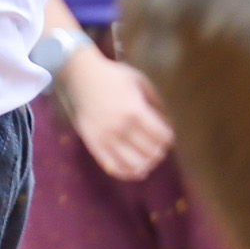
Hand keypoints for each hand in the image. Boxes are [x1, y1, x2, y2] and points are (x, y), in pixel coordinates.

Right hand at [57, 38, 171, 183]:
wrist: (81, 75)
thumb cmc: (114, 77)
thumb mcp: (140, 81)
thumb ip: (156, 102)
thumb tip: (168, 124)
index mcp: (135, 111)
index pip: (162, 136)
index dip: (168, 138)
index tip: (167, 135)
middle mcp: (121, 127)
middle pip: (150, 152)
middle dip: (159, 151)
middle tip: (158, 147)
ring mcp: (106, 137)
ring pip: (134, 165)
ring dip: (146, 164)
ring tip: (148, 159)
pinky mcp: (93, 143)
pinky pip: (112, 167)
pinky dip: (127, 173)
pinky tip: (136, 170)